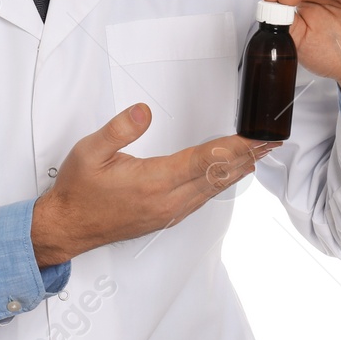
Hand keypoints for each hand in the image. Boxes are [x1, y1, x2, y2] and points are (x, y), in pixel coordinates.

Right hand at [31, 104, 278, 266]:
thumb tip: (144, 112)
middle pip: (218, 176)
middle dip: (247, 156)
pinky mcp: (166, 217)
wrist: (67, 227)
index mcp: (153, 182)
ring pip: (213, 189)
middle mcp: (167, 201)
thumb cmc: (78, 191)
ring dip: (238, 170)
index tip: (257, 137)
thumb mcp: (89, 152)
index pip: (205, 161)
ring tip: (260, 153)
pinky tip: (228, 175)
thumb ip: (119, 130)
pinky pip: (202, 198)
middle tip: (272, 140)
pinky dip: (221, 183)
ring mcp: (168, 212)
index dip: (235, 147)